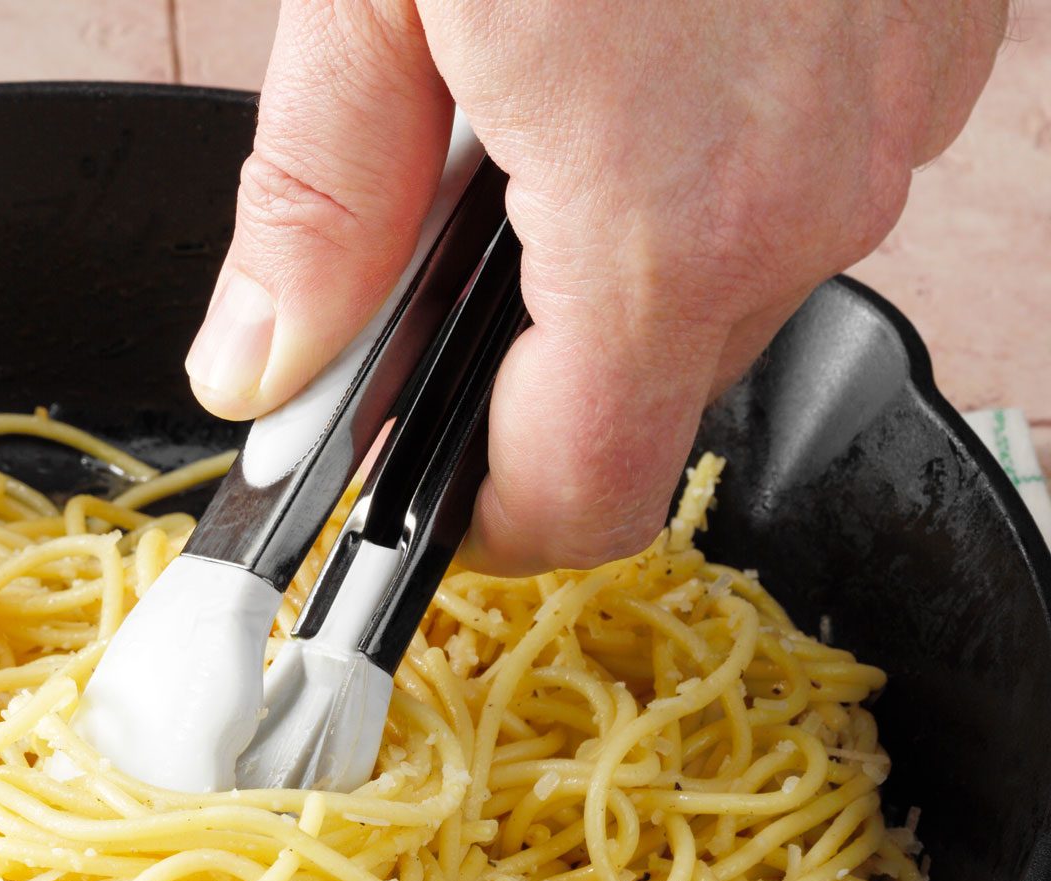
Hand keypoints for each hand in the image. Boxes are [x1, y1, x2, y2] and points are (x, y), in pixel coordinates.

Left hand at [184, 0, 1004, 572]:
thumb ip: (315, 208)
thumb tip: (261, 364)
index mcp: (661, 222)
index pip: (577, 492)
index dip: (468, 514)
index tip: (392, 474)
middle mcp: (813, 194)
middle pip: (647, 398)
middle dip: (518, 371)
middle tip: (413, 270)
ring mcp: (900, 110)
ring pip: (731, 282)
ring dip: (611, 254)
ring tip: (522, 114)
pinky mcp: (938, 31)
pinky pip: (808, 162)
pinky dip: (709, 151)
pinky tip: (636, 50)